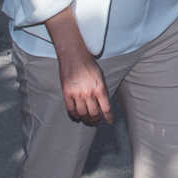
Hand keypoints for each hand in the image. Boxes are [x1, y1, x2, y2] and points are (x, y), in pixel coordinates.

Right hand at [44, 5, 111, 124]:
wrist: (74, 55)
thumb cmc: (89, 64)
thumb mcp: (100, 76)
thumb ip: (102, 90)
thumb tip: (103, 105)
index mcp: (100, 88)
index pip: (106, 108)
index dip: (108, 117)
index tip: (110, 121)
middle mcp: (89, 93)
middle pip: (93, 114)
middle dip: (96, 120)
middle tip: (97, 121)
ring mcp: (77, 94)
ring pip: (82, 114)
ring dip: (86, 120)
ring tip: (88, 121)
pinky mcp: (67, 93)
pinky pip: (70, 110)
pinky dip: (74, 116)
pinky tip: (77, 117)